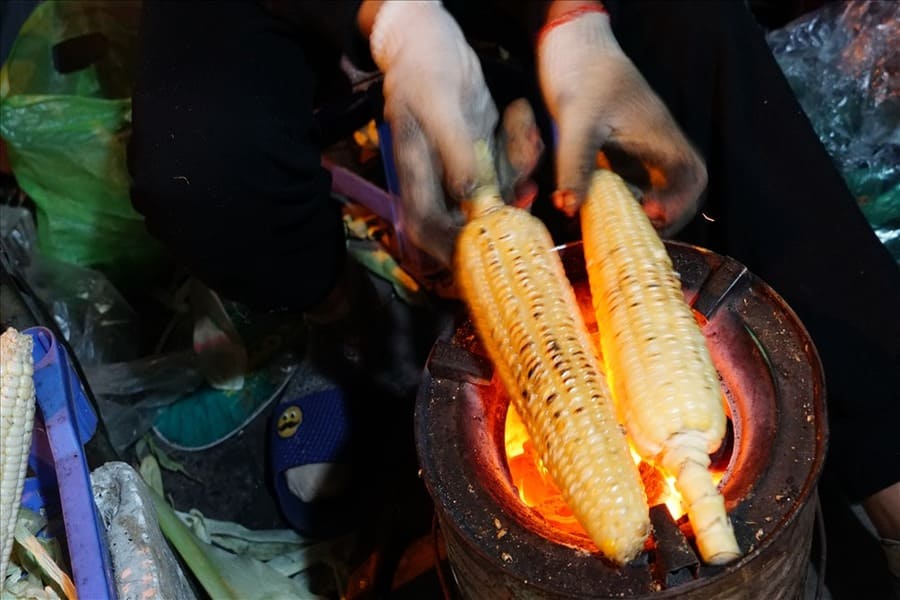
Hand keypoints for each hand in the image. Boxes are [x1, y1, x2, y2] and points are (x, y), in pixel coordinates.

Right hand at [366, 1, 539, 268]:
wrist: (430, 37)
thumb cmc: (424, 66)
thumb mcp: (439, 104)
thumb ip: (453, 149)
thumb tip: (468, 194)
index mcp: (417, 174)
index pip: (430, 227)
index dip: (453, 249)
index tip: (488, 253)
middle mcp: (439, 179)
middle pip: (469, 219)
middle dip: (503, 214)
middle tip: (529, 194)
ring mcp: (462, 166)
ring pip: (497, 193)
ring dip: (519, 175)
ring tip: (526, 137)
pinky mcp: (481, 151)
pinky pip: (508, 167)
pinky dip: (522, 152)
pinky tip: (521, 120)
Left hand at [538, 5, 706, 235]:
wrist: (572, 43)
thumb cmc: (582, 74)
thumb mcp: (576, 124)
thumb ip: (574, 167)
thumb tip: (570, 209)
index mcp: (659, 136)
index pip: (691, 176)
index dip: (681, 202)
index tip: (654, 217)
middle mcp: (655, 142)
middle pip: (681, 186)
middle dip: (668, 213)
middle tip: (640, 229)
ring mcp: (638, 144)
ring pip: (655, 185)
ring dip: (643, 208)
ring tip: (619, 226)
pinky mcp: (618, 145)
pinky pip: (630, 179)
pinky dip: (621, 197)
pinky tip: (596, 207)